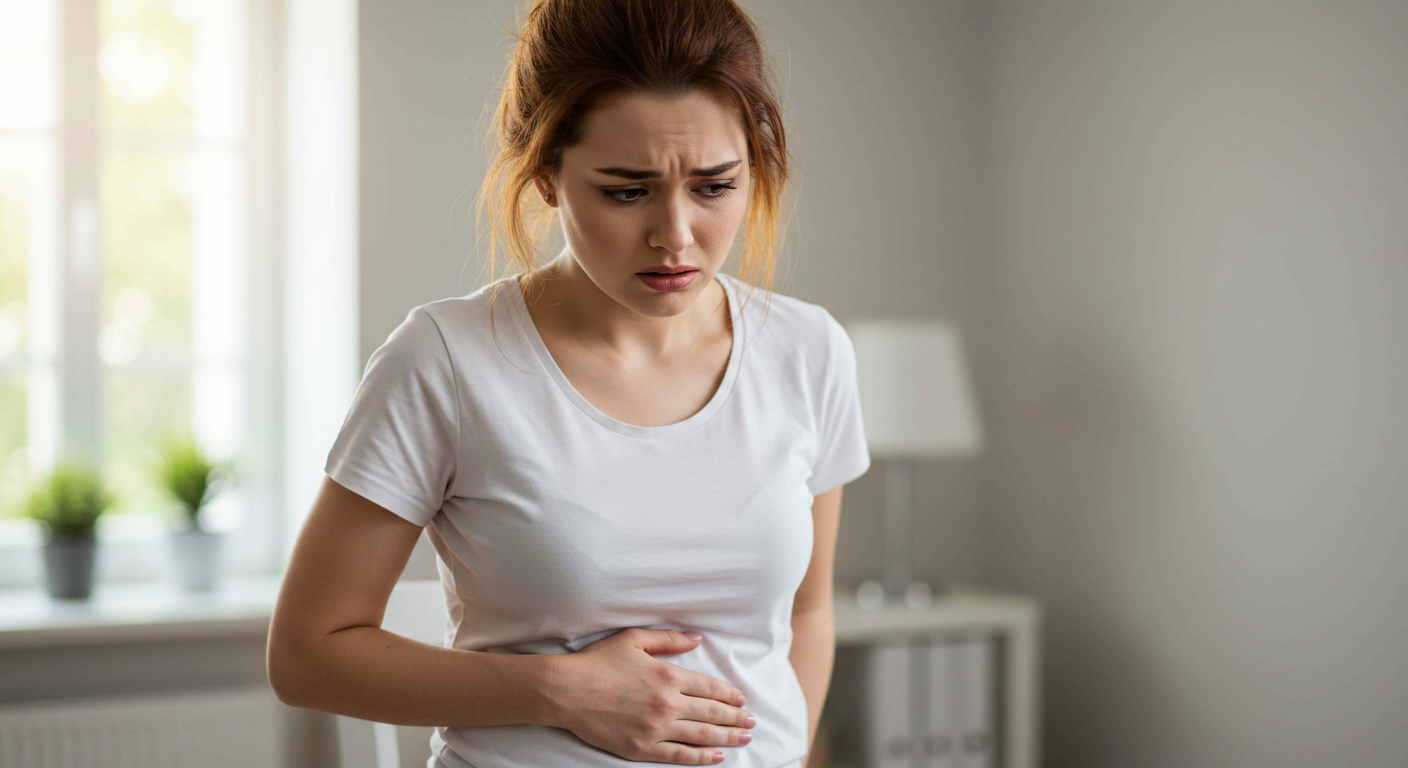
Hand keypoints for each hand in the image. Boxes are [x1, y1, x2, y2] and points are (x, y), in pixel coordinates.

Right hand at [544, 628, 756, 763]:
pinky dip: (701, 758)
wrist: (566, 691)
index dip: (729, 695)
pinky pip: (679, 755)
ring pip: (701, 735)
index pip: (709, 687)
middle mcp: (667, 703)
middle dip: (736, 718)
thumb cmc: (597, 662)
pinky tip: (717, 758)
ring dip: (727, 738)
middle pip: (711, 713)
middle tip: (752, 723)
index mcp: (668, 675)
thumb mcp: (634, 640)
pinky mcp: (642, 748)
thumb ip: (669, 640)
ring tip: (744, 740)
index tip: (742, 700)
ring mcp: (655, 728)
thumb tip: (697, 639)